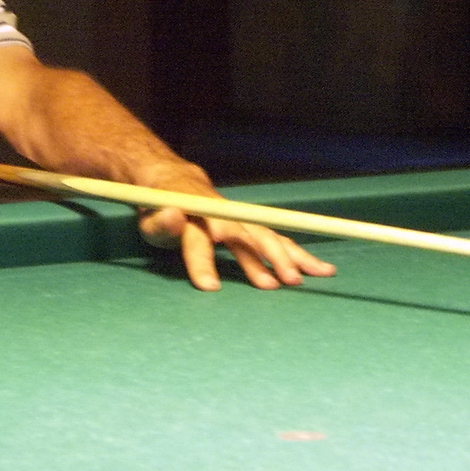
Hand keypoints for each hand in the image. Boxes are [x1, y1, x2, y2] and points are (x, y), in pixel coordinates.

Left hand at [134, 162, 337, 291]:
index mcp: (192, 213)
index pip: (197, 238)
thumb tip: (174, 216)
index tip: (210, 288)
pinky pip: (277, 239)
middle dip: (263, 258)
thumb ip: (160, 223)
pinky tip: (320, 269)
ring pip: (268, 235)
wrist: (178, 182)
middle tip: (277, 284)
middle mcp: (221, 213)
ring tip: (317, 275)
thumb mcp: (149, 218)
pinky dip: (298, 254)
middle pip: (245, 236)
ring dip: (291, 255)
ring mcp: (239, 218)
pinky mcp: (250, 225)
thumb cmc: (159, 209)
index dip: (203, 261)